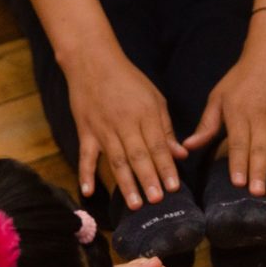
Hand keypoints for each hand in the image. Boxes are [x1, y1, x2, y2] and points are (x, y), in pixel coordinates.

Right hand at [64, 50, 185, 208]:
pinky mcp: (85, 131)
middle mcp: (124, 123)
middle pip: (138, 155)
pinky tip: (89, 192)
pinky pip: (86, 155)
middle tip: (157, 201)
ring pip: (116, 160)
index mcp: (145, 114)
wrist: (92, 61)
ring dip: (125, 183)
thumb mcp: (154, 98)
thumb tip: (180, 154)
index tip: (174, 187)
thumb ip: (166, 128)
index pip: (158, 145)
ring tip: (135, 204)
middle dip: (149, 179)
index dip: (166, 167)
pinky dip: (85, 174)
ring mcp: (103, 129)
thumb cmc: (128, 80)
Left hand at [182, 11, 265, 199]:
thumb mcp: (219, 95)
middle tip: (256, 195)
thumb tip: (187, 146)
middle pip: (261, 151)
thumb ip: (207, 124)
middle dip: (259, 174)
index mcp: (241, 113)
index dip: (240, 162)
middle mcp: (263, 119)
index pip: (240, 142)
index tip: (238, 182)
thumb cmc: (243, 76)